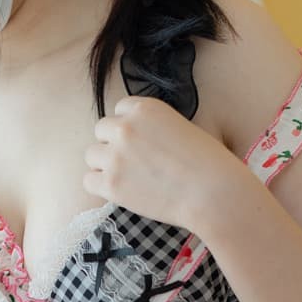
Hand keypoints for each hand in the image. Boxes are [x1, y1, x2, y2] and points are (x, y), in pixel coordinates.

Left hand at [82, 94, 242, 232]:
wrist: (212, 193)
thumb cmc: (207, 163)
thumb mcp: (180, 128)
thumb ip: (153, 128)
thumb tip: (137, 141)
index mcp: (144, 108)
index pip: (120, 110)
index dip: (129, 128)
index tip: (141, 143)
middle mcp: (125, 127)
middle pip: (101, 130)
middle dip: (114, 144)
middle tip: (134, 163)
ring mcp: (115, 156)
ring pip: (92, 155)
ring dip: (105, 165)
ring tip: (128, 178)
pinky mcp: (111, 184)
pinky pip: (88, 180)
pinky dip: (101, 187)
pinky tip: (121, 191)